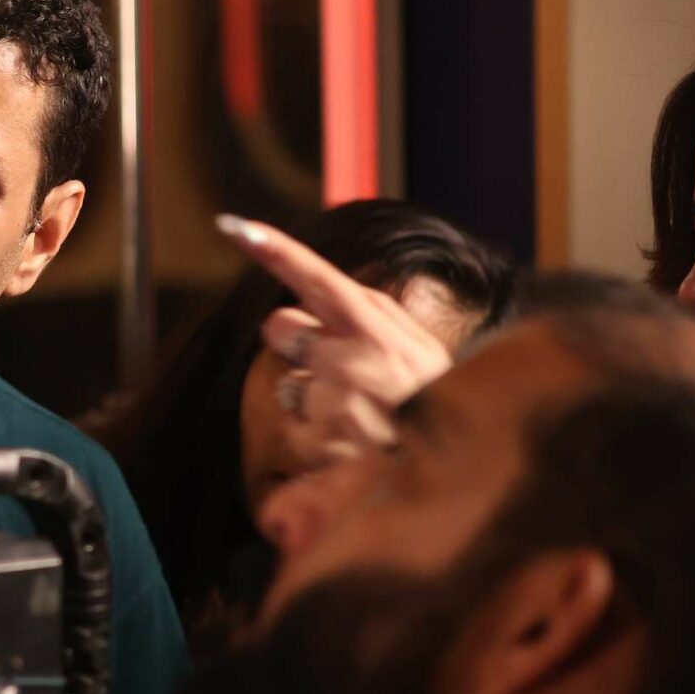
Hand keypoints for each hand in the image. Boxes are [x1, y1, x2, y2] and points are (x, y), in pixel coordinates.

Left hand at [216, 213, 453, 466]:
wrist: (459, 466)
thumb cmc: (431, 400)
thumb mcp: (416, 346)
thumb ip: (370, 314)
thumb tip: (312, 296)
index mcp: (377, 327)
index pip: (318, 279)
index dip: (275, 251)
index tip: (235, 227)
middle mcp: (352, 359)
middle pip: (279, 326)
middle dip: (297, 344)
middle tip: (339, 369)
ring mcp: (335, 403)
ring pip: (287, 386)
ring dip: (312, 401)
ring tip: (357, 416)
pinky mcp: (322, 444)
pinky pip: (293, 430)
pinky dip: (315, 438)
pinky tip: (349, 443)